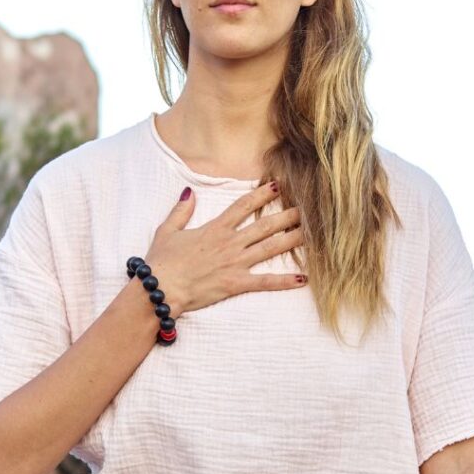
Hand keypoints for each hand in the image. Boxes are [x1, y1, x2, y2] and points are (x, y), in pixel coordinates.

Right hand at [144, 180, 306, 316]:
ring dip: (292, 240)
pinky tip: (303, 278)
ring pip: (270, 248)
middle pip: (265, 225)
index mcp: (215, 228)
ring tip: (312, 233)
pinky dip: (284, 281)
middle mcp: (230, 242)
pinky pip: (265, 281)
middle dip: (287, 215)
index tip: (278, 186)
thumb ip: (181, 211)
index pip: (243, 206)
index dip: (262, 194)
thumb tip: (189, 192)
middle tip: (307, 209)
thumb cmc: (162, 261)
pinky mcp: (236, 283)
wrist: (160, 287)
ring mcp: (235, 263)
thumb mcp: (167, 231)